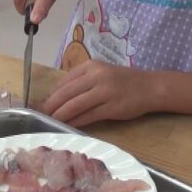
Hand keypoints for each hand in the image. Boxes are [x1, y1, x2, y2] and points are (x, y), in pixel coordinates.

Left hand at [42, 60, 156, 127]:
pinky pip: (88, 116)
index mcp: (91, 66)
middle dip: (51, 106)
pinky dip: (75, 122)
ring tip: (50, 122)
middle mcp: (97, 76)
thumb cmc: (124, 81)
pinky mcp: (112, 107)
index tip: (41, 104)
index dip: (51, 94)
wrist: (151, 87)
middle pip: (66, 93)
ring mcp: (105, 91)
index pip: (65, 81)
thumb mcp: (102, 73)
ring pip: (75, 105)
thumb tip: (58, 97)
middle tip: (40, 115)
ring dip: (60, 115)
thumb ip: (83, 81)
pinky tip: (68, 126)